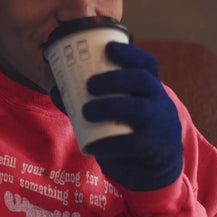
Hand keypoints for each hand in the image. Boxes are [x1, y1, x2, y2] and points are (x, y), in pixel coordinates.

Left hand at [51, 41, 181, 190]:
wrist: (152, 169)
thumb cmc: (129, 131)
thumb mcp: (116, 113)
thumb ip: (89, 101)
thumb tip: (56, 90)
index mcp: (149, 88)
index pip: (146, 63)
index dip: (129, 53)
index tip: (108, 47)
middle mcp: (159, 101)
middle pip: (142, 80)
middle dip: (114, 79)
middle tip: (90, 85)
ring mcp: (160, 124)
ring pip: (139, 109)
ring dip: (110, 107)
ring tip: (86, 111)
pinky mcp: (155, 148)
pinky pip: (133, 143)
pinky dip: (110, 143)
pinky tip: (92, 146)